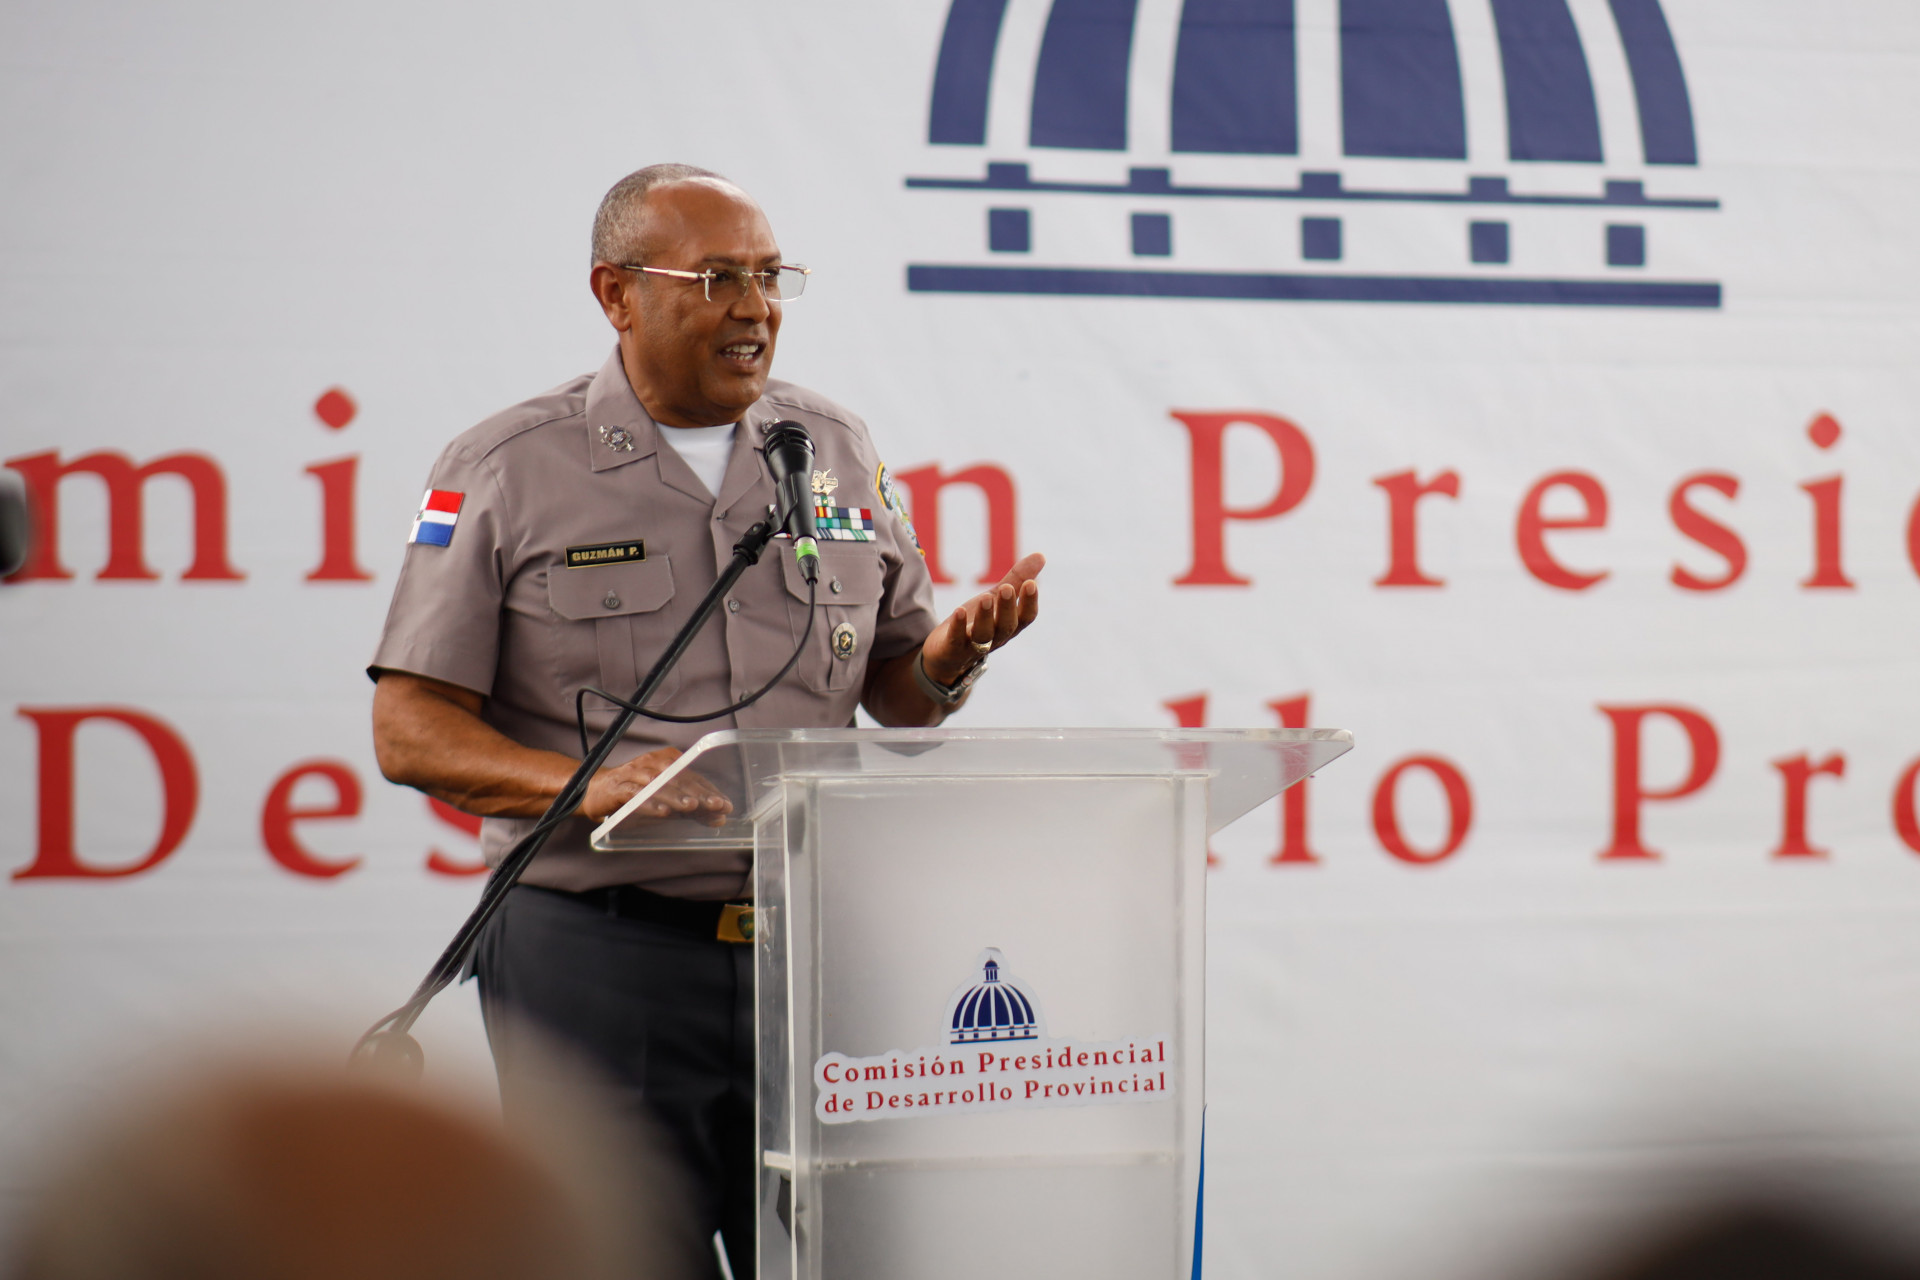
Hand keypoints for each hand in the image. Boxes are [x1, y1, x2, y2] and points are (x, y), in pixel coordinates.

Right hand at [580, 747, 733, 824]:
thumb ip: (693, 809)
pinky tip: (662, 812)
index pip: (693, 776)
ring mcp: (635, 773)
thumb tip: (721, 817)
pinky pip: (636, 795)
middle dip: (699, 792)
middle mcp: (653, 763)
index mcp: (668, 761)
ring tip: (692, 806)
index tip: (726, 805)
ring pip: (659, 784)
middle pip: (680, 778)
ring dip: (677, 795)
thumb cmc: (637, 795)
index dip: (710, 790)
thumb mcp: (668, 801)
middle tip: (715, 805)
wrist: (597, 792)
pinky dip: (650, 803)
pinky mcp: (619, 787)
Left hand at [921, 552, 1044, 684]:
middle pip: (1006, 626)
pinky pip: (956, 639)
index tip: (1031, 584)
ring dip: (986, 616)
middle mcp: (995, 638)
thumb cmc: (977, 622)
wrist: (947, 655)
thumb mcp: (996, 598)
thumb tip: (1041, 555)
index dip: (1029, 602)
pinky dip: (959, 626)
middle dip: (1007, 608)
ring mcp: (973, 646)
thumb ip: (1016, 579)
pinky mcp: (951, 649)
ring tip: (986, 597)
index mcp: (1009, 625)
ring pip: (983, 635)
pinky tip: (959, 610)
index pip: (1025, 617)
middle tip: (1007, 588)